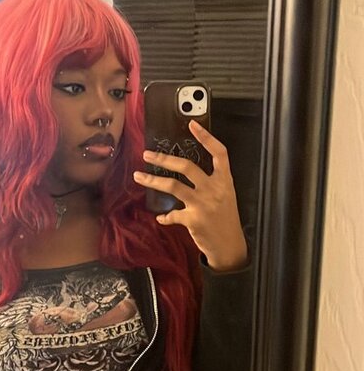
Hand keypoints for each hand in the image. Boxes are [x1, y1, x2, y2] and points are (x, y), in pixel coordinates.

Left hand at [133, 120, 248, 271]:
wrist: (230, 247)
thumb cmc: (226, 220)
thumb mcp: (225, 197)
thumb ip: (211, 183)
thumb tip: (186, 173)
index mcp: (224, 181)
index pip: (219, 153)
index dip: (206, 137)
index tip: (193, 124)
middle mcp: (214, 189)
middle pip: (187, 166)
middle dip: (164, 158)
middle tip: (148, 155)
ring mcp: (203, 204)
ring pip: (173, 186)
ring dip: (153, 180)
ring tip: (139, 176)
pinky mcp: (193, 219)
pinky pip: (172, 214)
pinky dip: (165, 216)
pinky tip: (161, 217)